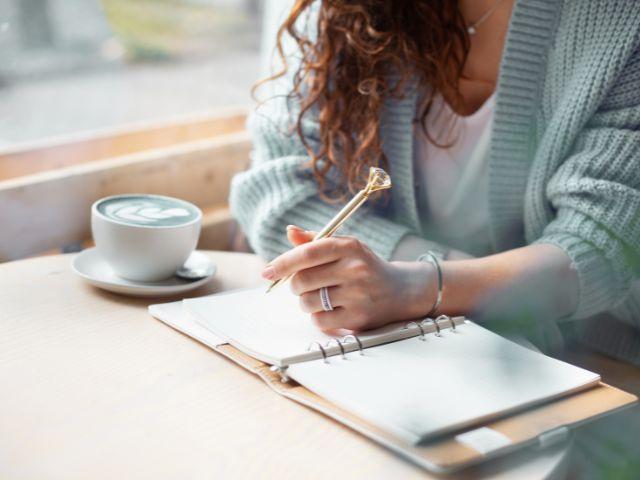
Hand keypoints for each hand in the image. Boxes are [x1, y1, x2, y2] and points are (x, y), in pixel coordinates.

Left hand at [262, 225, 435, 333]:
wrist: (401, 290)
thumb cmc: (365, 267)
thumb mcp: (345, 248)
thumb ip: (315, 241)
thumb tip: (290, 231)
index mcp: (349, 246)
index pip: (308, 253)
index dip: (283, 262)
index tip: (266, 272)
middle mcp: (355, 269)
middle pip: (302, 280)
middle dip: (297, 285)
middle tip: (306, 284)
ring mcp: (358, 294)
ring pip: (308, 302)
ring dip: (307, 302)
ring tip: (323, 297)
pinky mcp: (358, 317)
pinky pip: (319, 320)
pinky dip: (319, 317)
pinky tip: (332, 310)